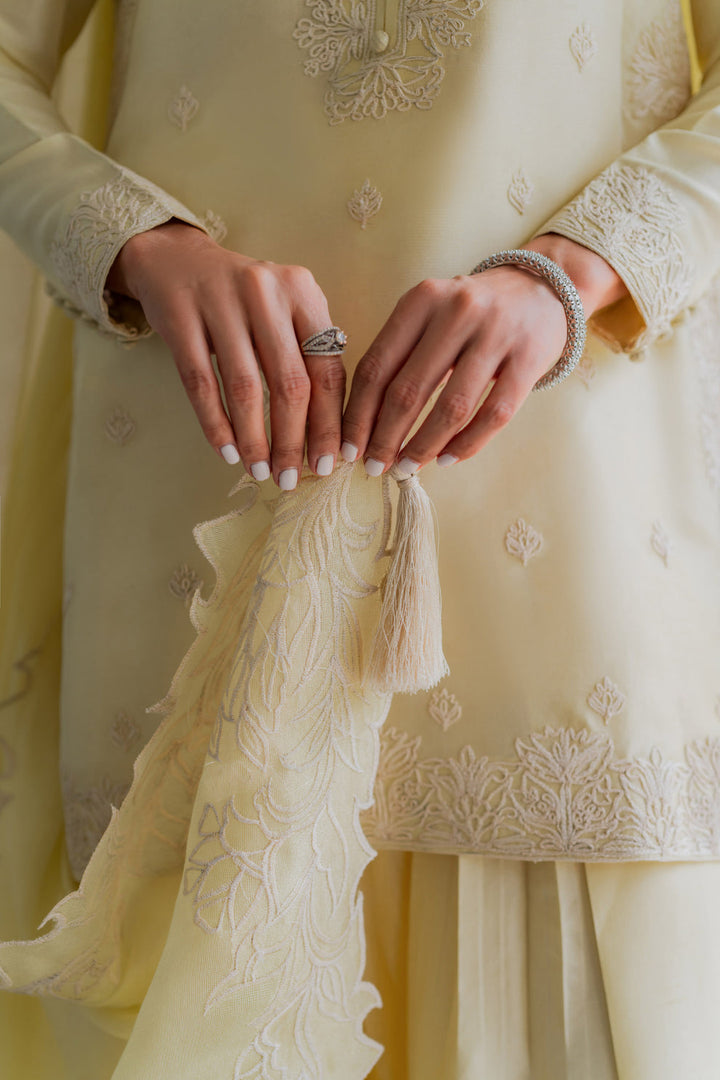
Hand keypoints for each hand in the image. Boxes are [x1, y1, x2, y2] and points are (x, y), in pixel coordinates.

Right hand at [106, 219, 344, 488]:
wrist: (176, 260)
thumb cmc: (245, 300)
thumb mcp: (286, 309)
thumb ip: (311, 353)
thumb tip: (331, 432)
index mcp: (302, 291)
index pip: (326, 367)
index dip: (330, 422)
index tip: (330, 462)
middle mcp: (265, 292)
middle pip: (290, 382)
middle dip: (294, 440)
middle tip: (292, 478)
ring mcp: (220, 302)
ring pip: (245, 387)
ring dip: (254, 439)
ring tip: (260, 470)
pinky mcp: (180, 317)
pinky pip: (201, 383)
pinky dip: (216, 424)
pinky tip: (227, 452)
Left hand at [340, 234, 628, 474]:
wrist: (541, 287)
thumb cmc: (471, 314)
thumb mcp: (430, 315)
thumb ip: (400, 356)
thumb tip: (365, 424)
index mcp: (421, 301)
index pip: (376, 366)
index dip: (358, 414)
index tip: (347, 449)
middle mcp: (456, 311)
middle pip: (408, 390)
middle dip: (385, 438)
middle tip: (374, 468)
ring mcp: (496, 334)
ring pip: (451, 407)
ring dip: (424, 446)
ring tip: (407, 468)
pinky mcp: (529, 358)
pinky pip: (493, 413)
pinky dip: (467, 444)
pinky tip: (447, 460)